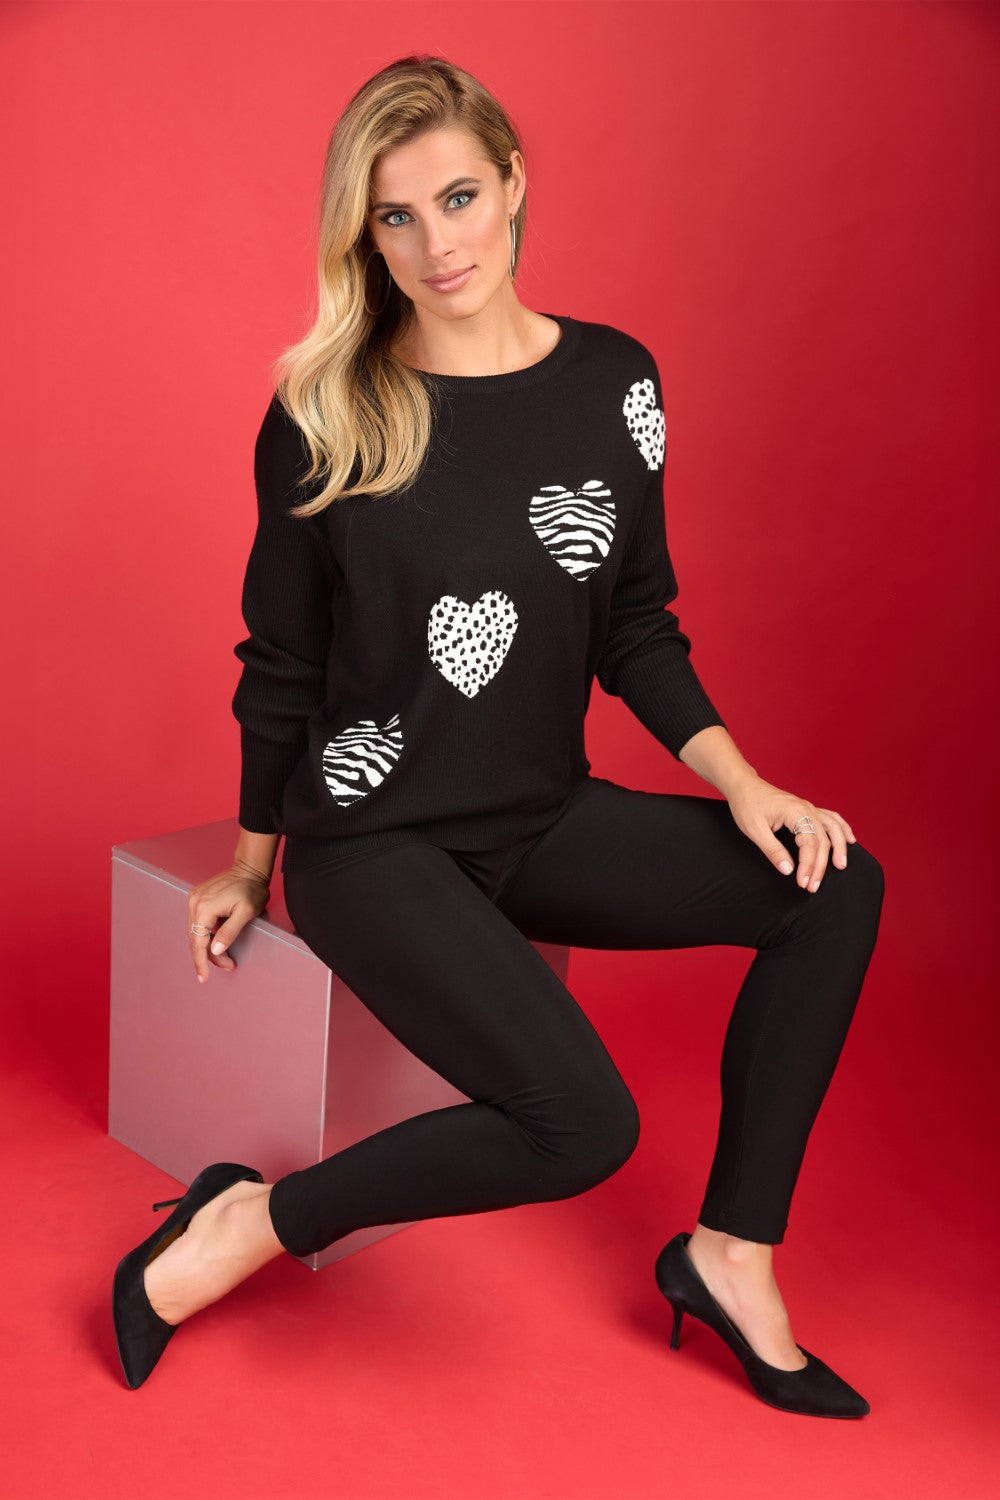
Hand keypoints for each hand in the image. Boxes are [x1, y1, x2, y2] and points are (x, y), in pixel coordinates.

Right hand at [187, 862, 271, 982]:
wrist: (250, 869)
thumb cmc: (252, 889)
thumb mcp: (246, 913)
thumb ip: (229, 932)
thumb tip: (215, 950)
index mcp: (204, 907)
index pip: (198, 942)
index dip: (201, 962)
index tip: (204, 978)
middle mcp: (194, 902)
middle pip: (196, 938)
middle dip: (209, 956)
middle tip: (228, 965)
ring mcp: (194, 899)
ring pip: (195, 932)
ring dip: (207, 947)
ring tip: (226, 958)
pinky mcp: (197, 897)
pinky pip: (197, 922)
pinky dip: (205, 935)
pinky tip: (217, 942)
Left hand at [723, 773, 856, 891]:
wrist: (744, 786)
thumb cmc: (747, 805)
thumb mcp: (754, 830)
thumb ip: (772, 850)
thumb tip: (789, 870)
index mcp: (795, 812)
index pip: (809, 844)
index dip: (808, 865)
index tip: (803, 882)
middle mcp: (806, 808)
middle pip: (822, 840)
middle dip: (820, 866)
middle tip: (813, 886)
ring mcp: (809, 808)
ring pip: (832, 829)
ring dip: (839, 848)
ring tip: (841, 866)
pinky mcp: (806, 809)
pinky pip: (831, 819)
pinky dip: (842, 830)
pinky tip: (849, 840)